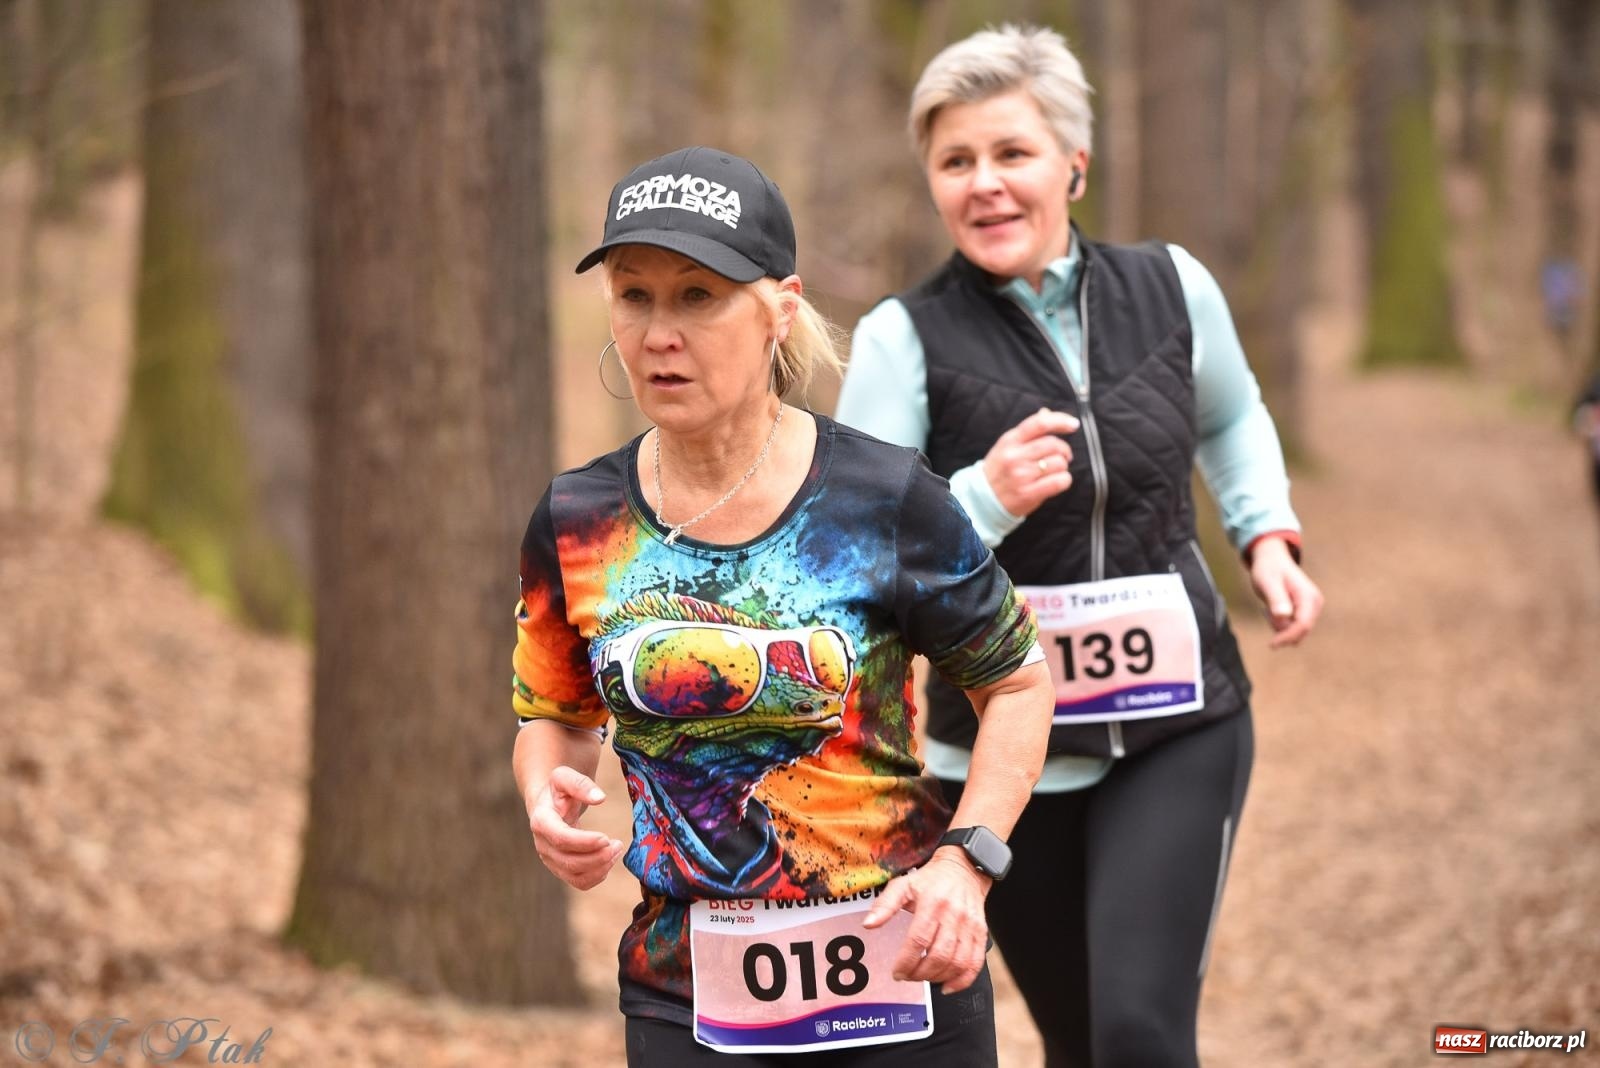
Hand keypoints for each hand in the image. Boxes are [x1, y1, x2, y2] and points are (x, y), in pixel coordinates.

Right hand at [526, 765, 624, 889]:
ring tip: (617, 849)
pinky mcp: (560, 868)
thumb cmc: (557, 789)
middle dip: (597, 857)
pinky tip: (608, 861)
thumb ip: (580, 784)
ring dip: (600, 867)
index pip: (561, 838)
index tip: (605, 838)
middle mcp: (542, 845)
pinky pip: (579, 882)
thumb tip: (600, 798)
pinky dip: (597, 876)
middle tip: (618, 844)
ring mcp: (550, 859)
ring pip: (575, 876)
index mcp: (541, 821)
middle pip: (569, 861)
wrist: (547, 804)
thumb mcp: (564, 777)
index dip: (584, 842)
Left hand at [861, 850, 990, 993]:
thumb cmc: (930, 879)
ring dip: (938, 977)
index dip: (906, 961)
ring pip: (957, 962)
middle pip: (939, 955)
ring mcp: (970, 926)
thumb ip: (885, 905)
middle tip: (908, 976)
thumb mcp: (903, 885)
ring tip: (923, 977)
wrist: (964, 869)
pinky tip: (947, 986)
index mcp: (932, 903)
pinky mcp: (980, 933)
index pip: (919, 940)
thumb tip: (868, 925)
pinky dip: (962, 980)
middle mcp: (954, 915)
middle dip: (920, 973)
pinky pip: (975, 963)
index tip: (896, 972)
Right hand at [982, 408, 1079, 517]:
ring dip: (1063, 466)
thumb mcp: (1007, 446)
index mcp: (1010, 441)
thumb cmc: (999, 469)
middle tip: (1064, 456)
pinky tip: (1057, 481)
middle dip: (1064, 450)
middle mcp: (1014, 456)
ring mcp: (1021, 476)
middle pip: (1053, 444)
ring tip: (1055, 471)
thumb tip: (1047, 413)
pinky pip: (1059, 482)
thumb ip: (1028, 431)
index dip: (1060, 421)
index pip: (1039, 423)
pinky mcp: (1028, 494)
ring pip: (1059, 463)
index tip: (1074, 424)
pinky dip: (1064, 480)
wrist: (982, 499)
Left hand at [1248, 537, 1323, 647]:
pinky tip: (1274, 608)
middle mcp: (1315, 604)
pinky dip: (1280, 622)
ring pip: (1295, 631)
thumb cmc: (1268, 569)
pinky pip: (1292, 626)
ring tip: (1270, 605)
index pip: (1303, 625)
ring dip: (1279, 624)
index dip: (1288, 637)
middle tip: (1266, 610)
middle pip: (1300, 631)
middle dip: (1281, 629)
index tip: (1272, 644)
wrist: (1272, 560)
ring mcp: (1312, 608)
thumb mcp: (1267, 582)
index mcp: (1309, 597)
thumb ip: (1276, 598)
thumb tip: (1284, 616)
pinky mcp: (1305, 611)